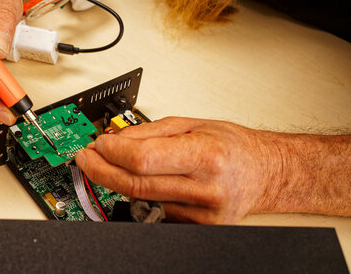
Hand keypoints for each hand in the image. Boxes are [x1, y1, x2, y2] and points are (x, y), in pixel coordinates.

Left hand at [75, 117, 280, 223]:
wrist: (264, 173)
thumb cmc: (232, 146)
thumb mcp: (191, 124)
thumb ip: (149, 132)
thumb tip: (113, 140)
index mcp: (205, 155)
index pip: (143, 159)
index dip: (112, 153)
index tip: (97, 145)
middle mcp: (205, 187)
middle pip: (135, 184)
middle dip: (102, 170)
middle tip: (86, 159)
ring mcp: (202, 213)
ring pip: (141, 200)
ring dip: (118, 182)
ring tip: (112, 165)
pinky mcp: (199, 227)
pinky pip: (156, 211)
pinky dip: (142, 195)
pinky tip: (144, 182)